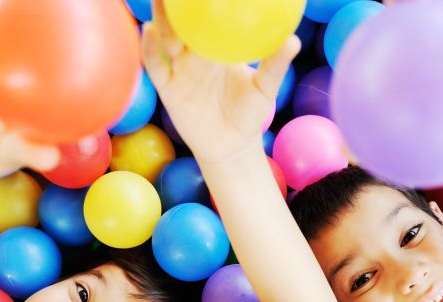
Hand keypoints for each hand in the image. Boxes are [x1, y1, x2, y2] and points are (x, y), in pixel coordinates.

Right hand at [141, 0, 298, 164]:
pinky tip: (149, 31)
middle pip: (182, 22)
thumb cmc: (250, 114)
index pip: (209, 18)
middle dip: (177, 4)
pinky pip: (155, 66)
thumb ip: (275, 64)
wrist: (232, 147)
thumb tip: (293, 40)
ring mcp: (180, 69)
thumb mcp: (265, 88)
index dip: (203, 2)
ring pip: (166, 38)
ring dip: (161, 18)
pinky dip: (149, 48)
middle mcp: (196, 54)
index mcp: (219, 47)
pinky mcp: (168, 87)